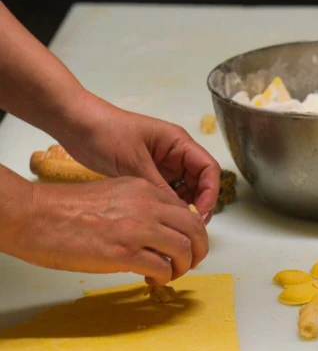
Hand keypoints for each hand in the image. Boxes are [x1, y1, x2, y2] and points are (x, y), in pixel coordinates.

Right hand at [14, 178, 208, 284]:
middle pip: (195, 229)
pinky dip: (164, 277)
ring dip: (184, 266)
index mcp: (144, 190)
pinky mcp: (123, 253)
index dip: (192, 232)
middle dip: (199, 250)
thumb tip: (157, 232)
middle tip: (191, 263)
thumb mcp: (113, 196)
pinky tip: (152, 280)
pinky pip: (162, 267)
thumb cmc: (65, 209)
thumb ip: (140, 209)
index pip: (186, 211)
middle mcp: (146, 206)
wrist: (34, 216)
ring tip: (171, 274)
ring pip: (184, 249)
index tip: (186, 245)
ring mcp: (136, 229)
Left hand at [59, 96, 220, 222]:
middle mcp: (175, 154)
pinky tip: (160, 217)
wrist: (74, 124)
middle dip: (199, 203)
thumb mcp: (134, 162)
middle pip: (200, 182)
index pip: (208, 169)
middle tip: (189, 226)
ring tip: (174, 224)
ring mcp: (162, 164)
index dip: (210, 192)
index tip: (199, 213)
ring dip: (184, 206)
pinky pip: (166, 192)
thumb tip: (179, 214)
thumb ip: (159, 188)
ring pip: (185, 189)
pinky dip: (167, 205)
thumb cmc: (105, 132)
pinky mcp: (148, 173)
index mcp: (179, 143)